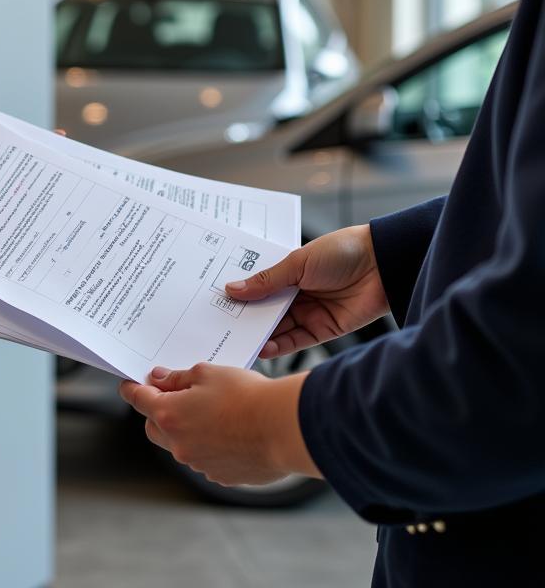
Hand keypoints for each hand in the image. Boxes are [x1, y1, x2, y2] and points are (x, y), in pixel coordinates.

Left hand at [119, 364, 318, 484]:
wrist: (284, 427)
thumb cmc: (247, 396)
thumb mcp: (208, 373)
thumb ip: (178, 378)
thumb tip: (160, 380)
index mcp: (169, 415)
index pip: (138, 399)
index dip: (132, 388)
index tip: (129, 384)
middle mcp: (179, 444)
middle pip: (154, 427)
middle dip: (158, 411)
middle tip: (174, 395)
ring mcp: (199, 463)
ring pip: (180, 445)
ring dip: (186, 429)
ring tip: (212, 411)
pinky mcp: (221, 476)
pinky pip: (204, 458)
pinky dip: (208, 445)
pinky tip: (229, 431)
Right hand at [226, 224, 388, 359]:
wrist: (383, 265)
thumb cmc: (342, 252)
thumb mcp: (297, 262)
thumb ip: (266, 281)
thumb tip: (232, 289)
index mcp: (289, 272)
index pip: (258, 285)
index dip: (240, 293)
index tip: (216, 301)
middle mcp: (297, 293)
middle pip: (266, 309)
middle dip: (245, 316)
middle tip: (219, 324)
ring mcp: (309, 312)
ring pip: (278, 327)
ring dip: (260, 333)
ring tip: (236, 338)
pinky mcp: (323, 330)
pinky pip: (296, 341)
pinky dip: (279, 346)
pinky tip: (263, 347)